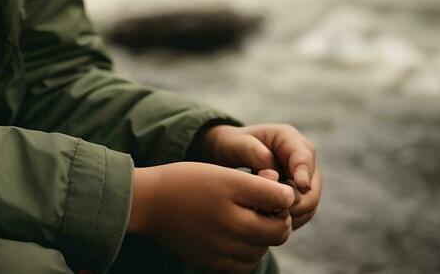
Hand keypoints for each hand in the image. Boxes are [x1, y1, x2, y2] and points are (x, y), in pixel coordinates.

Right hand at [129, 162, 293, 273]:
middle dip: (274, 218)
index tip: (266, 185)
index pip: (283, 208)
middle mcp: (232, 234)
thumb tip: (289, 197)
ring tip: (241, 216)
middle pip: (277, 234)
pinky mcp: (214, 265)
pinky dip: (246, 251)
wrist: (149, 203)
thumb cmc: (188, 182)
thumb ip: (262, 187)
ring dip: (261, 235)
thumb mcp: (225, 175)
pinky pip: (245, 264)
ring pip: (262, 249)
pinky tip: (233, 235)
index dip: (281, 196)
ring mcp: (223, 254)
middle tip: (257, 204)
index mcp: (236, 207)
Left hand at [191, 123, 321, 230]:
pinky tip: (270, 220)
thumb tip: (271, 168)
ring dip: (292, 213)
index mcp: (289, 140)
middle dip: (296, 201)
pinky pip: (303, 213)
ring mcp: (305, 179)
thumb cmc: (233, 145)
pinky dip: (290, 219)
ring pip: (310, 204)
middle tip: (274, 209)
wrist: (232, 154)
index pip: (304, 158)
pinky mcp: (301, 195)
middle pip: (312, 187)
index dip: (304, 174)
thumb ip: (252, 151)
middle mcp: (303, 159)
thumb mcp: (236, 143)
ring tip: (267, 215)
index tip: (300, 187)